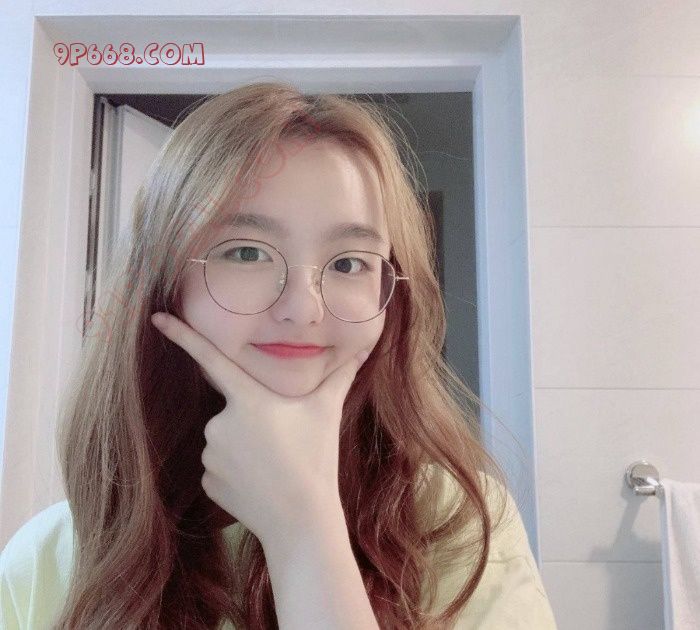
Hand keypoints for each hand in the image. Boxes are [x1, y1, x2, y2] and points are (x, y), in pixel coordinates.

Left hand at [150, 311, 369, 545]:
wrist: (301, 521)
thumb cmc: (316, 458)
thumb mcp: (327, 412)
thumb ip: (342, 376)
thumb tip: (366, 348)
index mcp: (248, 399)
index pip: (210, 359)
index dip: (182, 336)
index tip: (156, 317)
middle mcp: (221, 423)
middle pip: (232, 409)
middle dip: (253, 420)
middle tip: (283, 442)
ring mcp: (211, 454)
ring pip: (225, 439)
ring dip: (244, 445)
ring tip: (273, 464)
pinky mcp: (208, 481)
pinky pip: (220, 465)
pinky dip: (237, 469)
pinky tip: (259, 481)